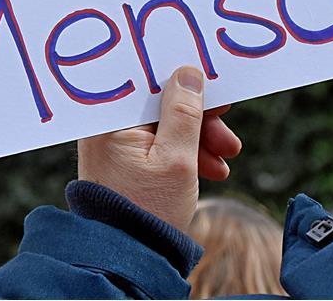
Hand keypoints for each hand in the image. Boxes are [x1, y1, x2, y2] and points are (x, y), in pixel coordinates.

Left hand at [77, 67, 241, 231]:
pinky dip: (183, 153)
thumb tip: (188, 73)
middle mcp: (105, 126)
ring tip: (225, 160)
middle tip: (227, 135)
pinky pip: (157, 144)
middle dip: (198, 119)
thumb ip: (184, 112)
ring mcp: (113, 144)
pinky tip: (210, 170)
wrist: (127, 259)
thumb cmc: (148, 210)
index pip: (150, 81)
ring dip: (197, 138)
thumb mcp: (177, 160)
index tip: (216, 90)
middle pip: (159, 103)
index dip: (186, 82)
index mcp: (110, 119)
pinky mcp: (122, 161)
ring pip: (163, 125)